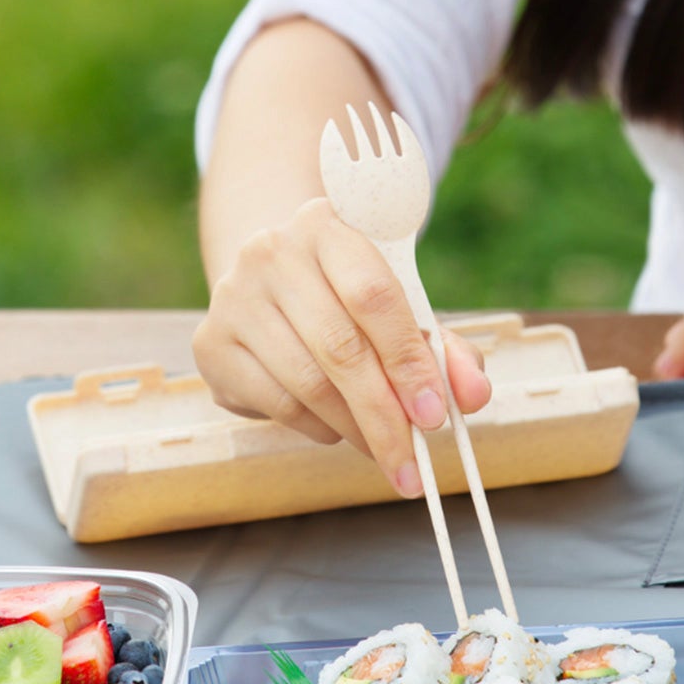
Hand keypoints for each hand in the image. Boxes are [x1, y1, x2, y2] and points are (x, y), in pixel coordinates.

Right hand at [192, 197, 491, 497]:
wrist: (271, 282)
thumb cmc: (350, 298)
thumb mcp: (403, 308)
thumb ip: (445, 350)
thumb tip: (472, 395)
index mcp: (328, 224)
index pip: (374, 295)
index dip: (408, 360)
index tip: (435, 414)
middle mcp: (272, 251)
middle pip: (339, 348)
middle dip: (383, 415)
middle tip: (411, 460)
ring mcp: (234, 296)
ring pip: (307, 383)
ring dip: (353, 428)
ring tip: (380, 445)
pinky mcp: (211, 342)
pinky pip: (275, 403)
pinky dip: (316, 428)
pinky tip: (334, 427)